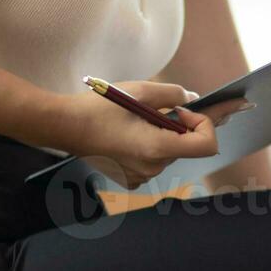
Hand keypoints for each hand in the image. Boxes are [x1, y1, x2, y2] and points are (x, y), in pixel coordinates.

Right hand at [56, 81, 249, 188]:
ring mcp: (142, 177)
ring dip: (162, 136)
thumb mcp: (140, 91)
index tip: (182, 111)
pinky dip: (149, 148)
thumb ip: (173, 94)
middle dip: (178, 126)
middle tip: (155, 110)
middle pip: (186, 147)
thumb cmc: (99, 107)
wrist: (64, 126)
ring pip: (169, 154)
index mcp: (158, 148)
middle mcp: (153, 167)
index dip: (204, 124)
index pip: (206, 145)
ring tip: (135, 122)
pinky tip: (128, 136)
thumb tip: (192, 98)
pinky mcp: (131, 179)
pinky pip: (153, 163)